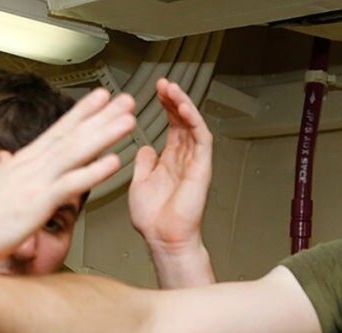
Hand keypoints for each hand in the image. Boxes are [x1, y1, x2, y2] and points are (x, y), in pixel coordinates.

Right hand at [0, 88, 135, 268]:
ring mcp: (33, 183)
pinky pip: (70, 185)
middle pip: (71, 135)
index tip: (100, 98)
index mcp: (20, 164)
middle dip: (101, 116)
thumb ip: (17, 183)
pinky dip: (92, 172)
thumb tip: (24, 177)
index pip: (57, 131)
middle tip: (126, 101)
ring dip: (104, 135)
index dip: (81, 113)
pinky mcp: (35, 204)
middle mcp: (28, 167)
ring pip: (75, 153)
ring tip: (128, 121)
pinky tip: (113, 162)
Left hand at [128, 78, 211, 256]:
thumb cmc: (153, 221)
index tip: (155, 92)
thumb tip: (144, 148)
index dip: (165, 107)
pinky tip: (183, 107)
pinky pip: (201, 138)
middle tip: (162, 84)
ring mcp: (194, 162)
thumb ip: (143, 164)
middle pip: (182, 121)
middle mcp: (184, 159)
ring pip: (193, 125)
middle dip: (173, 100)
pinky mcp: (201, 167)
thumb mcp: (139, 184)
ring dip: (182, 105)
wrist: (163, 239)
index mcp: (169, 162)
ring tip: (171, 89)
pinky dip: (193, 121)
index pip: (171, 126)